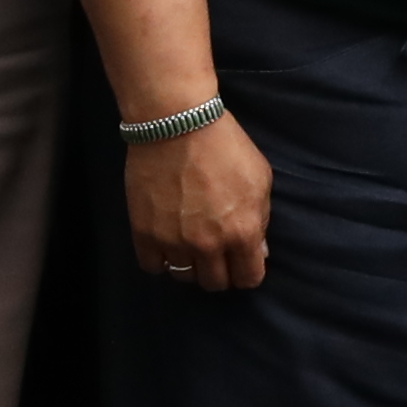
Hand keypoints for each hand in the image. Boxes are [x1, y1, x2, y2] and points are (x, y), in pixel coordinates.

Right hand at [124, 113, 274, 292]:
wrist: (177, 123)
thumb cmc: (225, 145)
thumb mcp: (260, 178)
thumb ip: (261, 218)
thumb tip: (258, 250)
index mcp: (242, 232)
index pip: (249, 279)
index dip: (247, 271)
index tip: (242, 261)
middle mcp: (209, 245)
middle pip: (215, 283)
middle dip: (220, 270)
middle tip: (216, 252)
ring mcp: (174, 242)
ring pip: (184, 277)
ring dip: (190, 265)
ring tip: (189, 246)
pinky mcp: (145, 233)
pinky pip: (152, 267)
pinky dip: (160, 260)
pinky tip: (166, 245)